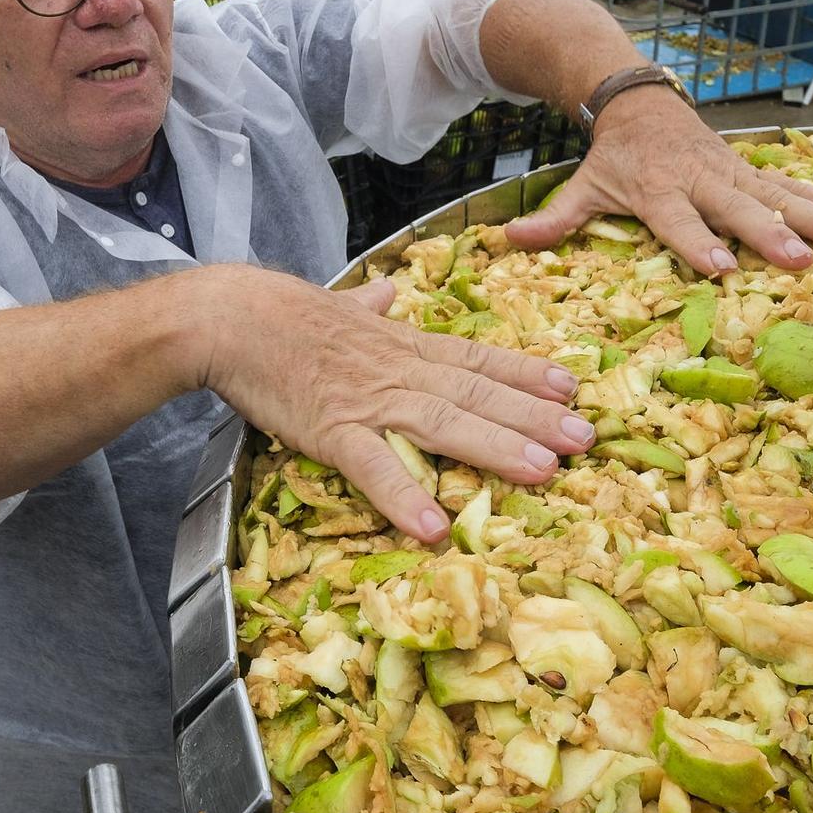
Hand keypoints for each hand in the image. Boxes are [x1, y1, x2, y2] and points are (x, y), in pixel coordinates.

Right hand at [194, 266, 593, 542]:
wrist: (228, 317)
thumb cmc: (280, 313)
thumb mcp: (338, 303)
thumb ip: (370, 303)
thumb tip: (389, 287)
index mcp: (401, 344)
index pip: (476, 358)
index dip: (525, 374)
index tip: (570, 388)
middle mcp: (397, 370)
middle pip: (476, 393)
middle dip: (533, 416)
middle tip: (584, 438)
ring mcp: (367, 400)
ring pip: (443, 423)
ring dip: (496, 446)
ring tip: (543, 471)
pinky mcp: (330, 429)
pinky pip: (372, 467)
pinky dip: (403, 495)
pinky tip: (433, 525)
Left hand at [505, 87, 812, 274]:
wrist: (636, 99)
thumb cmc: (612, 157)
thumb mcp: (581, 184)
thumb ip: (554, 218)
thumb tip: (508, 239)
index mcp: (656, 189)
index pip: (678, 220)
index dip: (699, 242)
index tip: (723, 266)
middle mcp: (698, 179)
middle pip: (736, 208)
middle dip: (769, 232)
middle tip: (799, 258)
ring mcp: (729, 171)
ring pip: (776, 192)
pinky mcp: (748, 166)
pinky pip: (790, 182)